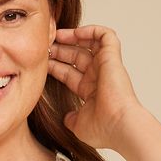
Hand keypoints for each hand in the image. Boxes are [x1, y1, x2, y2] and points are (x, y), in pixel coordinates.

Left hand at [47, 24, 144, 150]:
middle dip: (60, 50)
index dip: (55, 67)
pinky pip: (105, 35)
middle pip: (76, 57)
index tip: (40, 63)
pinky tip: (75, 32)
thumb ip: (71, 119)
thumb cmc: (103, 130)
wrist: (119, 126)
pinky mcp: (112, 57)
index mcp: (90, 91)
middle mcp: (98, 77)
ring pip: (89, 43)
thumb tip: (66, 118)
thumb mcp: (79, 125)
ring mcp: (106, 66)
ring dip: (73, 36)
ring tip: (56, 34)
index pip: (69, 74)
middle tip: (45, 45)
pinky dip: (92, 30)